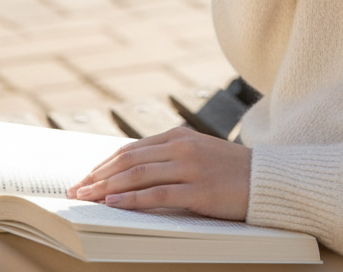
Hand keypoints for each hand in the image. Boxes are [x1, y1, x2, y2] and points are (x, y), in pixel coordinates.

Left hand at [66, 126, 250, 220]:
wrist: (267, 179)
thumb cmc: (231, 170)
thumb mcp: (199, 153)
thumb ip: (170, 156)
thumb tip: (133, 170)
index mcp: (180, 136)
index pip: (131, 149)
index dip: (104, 164)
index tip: (84, 177)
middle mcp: (183, 147)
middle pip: (129, 161)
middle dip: (98, 177)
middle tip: (75, 191)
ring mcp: (191, 167)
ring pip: (138, 175)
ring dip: (107, 188)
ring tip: (86, 199)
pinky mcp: (199, 190)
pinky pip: (158, 194)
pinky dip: (132, 200)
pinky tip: (114, 205)